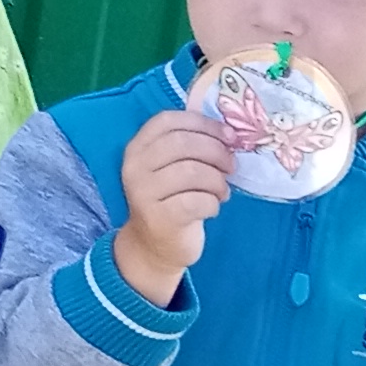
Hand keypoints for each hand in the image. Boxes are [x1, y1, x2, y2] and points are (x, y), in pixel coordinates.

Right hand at [112, 109, 233, 306]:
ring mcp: (143, 193)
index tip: (228, 136)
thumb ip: (189, 145)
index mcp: (137, 147)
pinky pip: (198, 201)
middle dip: (217, 152)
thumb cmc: (170, 199)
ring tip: (221, 192)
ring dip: (218, 182)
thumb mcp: (171, 167)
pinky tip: (212, 208)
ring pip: (194, 172)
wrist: (153, 245)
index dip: (203, 124)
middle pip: (184, 144)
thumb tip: (229, 132)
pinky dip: (213, 203)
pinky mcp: (160, 218)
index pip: (168, 120)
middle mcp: (134, 167)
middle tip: (231, 167)